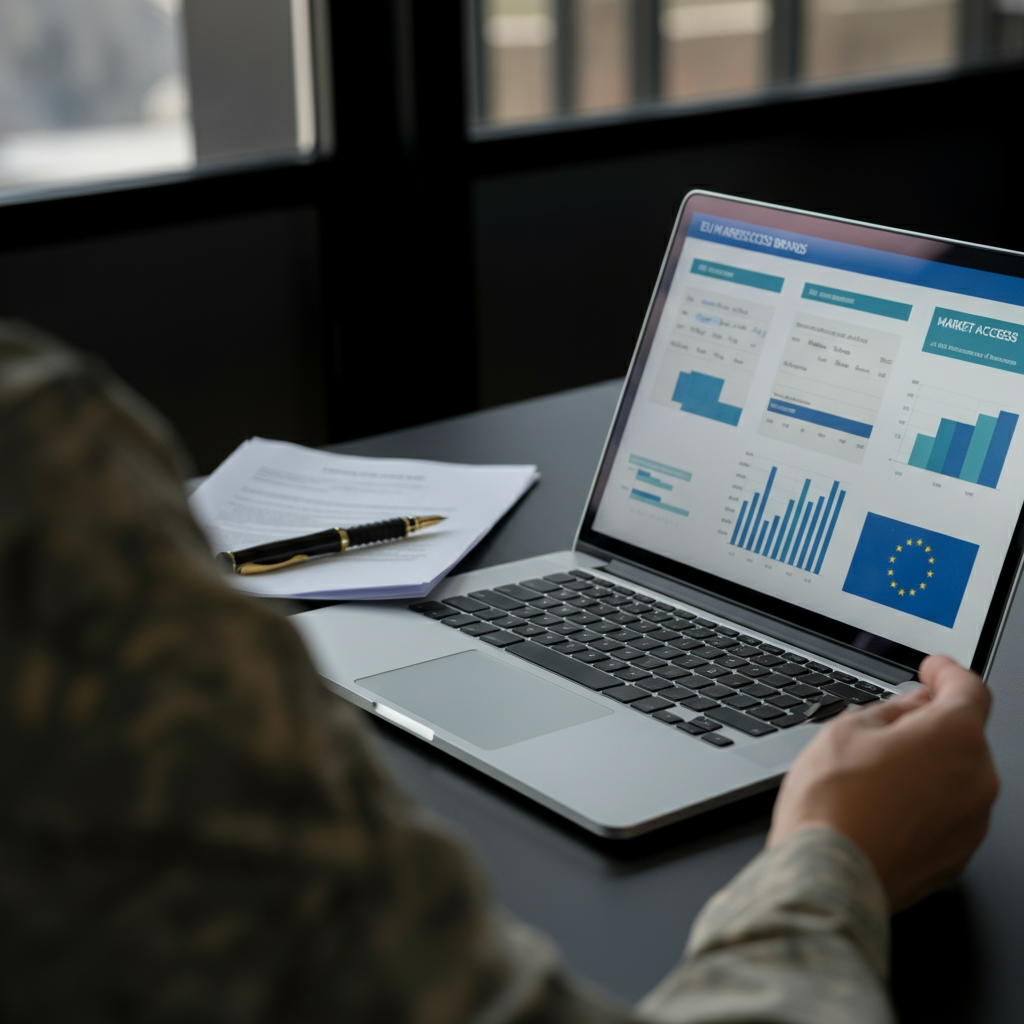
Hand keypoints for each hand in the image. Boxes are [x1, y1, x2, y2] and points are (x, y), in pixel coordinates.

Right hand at [768, 655, 998, 910]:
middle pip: (964, 737)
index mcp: (955, 739)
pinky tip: (880, 807)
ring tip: (872, 775)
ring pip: (956, 778)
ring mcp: (970, 825)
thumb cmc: (832, 804)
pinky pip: (946, 816)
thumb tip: (910, 708)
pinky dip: (923, 805)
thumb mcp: (846, 729)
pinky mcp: (955, 859)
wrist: (825, 875)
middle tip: (885, 726)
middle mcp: (977, 782)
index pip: (970, 690)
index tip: (934, 669)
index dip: (948, 673)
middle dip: (931, 725)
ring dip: (926, 767)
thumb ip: (891, 711)